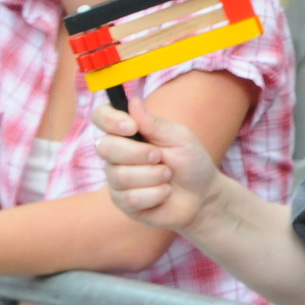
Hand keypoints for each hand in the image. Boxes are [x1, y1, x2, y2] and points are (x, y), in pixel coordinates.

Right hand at [91, 97, 222, 233]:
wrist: (202, 195)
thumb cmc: (191, 161)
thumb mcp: (179, 137)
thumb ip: (154, 123)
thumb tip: (133, 101)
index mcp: (128, 133)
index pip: (101, 117)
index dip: (109, 119)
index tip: (131, 126)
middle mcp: (116, 155)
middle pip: (105, 147)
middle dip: (139, 153)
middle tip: (160, 157)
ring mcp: (116, 180)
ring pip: (120, 176)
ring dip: (154, 176)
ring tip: (168, 176)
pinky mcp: (123, 203)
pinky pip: (130, 198)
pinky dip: (156, 194)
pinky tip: (165, 193)